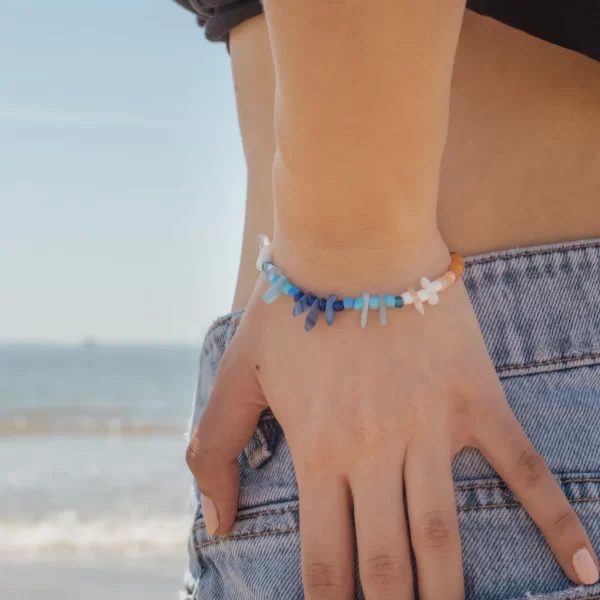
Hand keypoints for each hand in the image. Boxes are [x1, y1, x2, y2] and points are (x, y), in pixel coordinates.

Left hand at [187, 238, 597, 598]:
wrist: (353, 241)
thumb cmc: (293, 306)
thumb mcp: (237, 373)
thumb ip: (213, 449)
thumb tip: (217, 525)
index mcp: (317, 450)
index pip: (323, 562)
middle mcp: (374, 451)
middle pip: (385, 564)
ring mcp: (429, 428)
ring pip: (443, 535)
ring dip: (449, 593)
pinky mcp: (473, 399)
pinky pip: (522, 468)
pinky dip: (555, 520)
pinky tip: (583, 573)